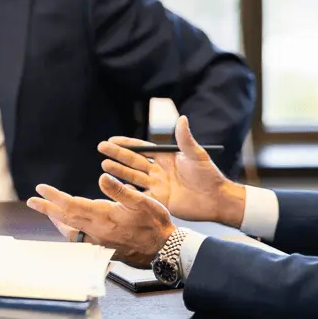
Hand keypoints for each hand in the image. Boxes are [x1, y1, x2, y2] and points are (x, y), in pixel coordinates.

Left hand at [27, 174, 174, 267]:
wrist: (163, 249)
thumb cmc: (155, 224)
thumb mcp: (142, 202)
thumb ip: (120, 190)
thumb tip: (101, 178)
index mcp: (104, 216)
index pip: (71, 205)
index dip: (54, 197)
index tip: (40, 189)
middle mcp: (97, 231)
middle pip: (65, 219)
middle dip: (48, 209)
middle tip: (32, 201)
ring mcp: (99, 241)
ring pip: (70, 231)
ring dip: (57, 220)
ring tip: (49, 211)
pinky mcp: (104, 247)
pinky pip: (79, 238)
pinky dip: (69, 230)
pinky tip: (70, 226)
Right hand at [98, 115, 245, 226]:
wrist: (216, 200)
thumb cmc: (209, 175)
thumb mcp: (196, 155)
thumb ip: (185, 139)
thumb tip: (182, 118)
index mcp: (166, 158)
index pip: (142, 148)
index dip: (127, 144)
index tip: (112, 140)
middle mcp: (159, 170)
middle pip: (133, 161)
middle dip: (117, 154)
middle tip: (101, 148)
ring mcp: (157, 186)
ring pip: (133, 177)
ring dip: (118, 170)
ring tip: (103, 165)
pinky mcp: (158, 200)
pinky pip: (139, 196)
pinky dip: (127, 192)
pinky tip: (114, 188)